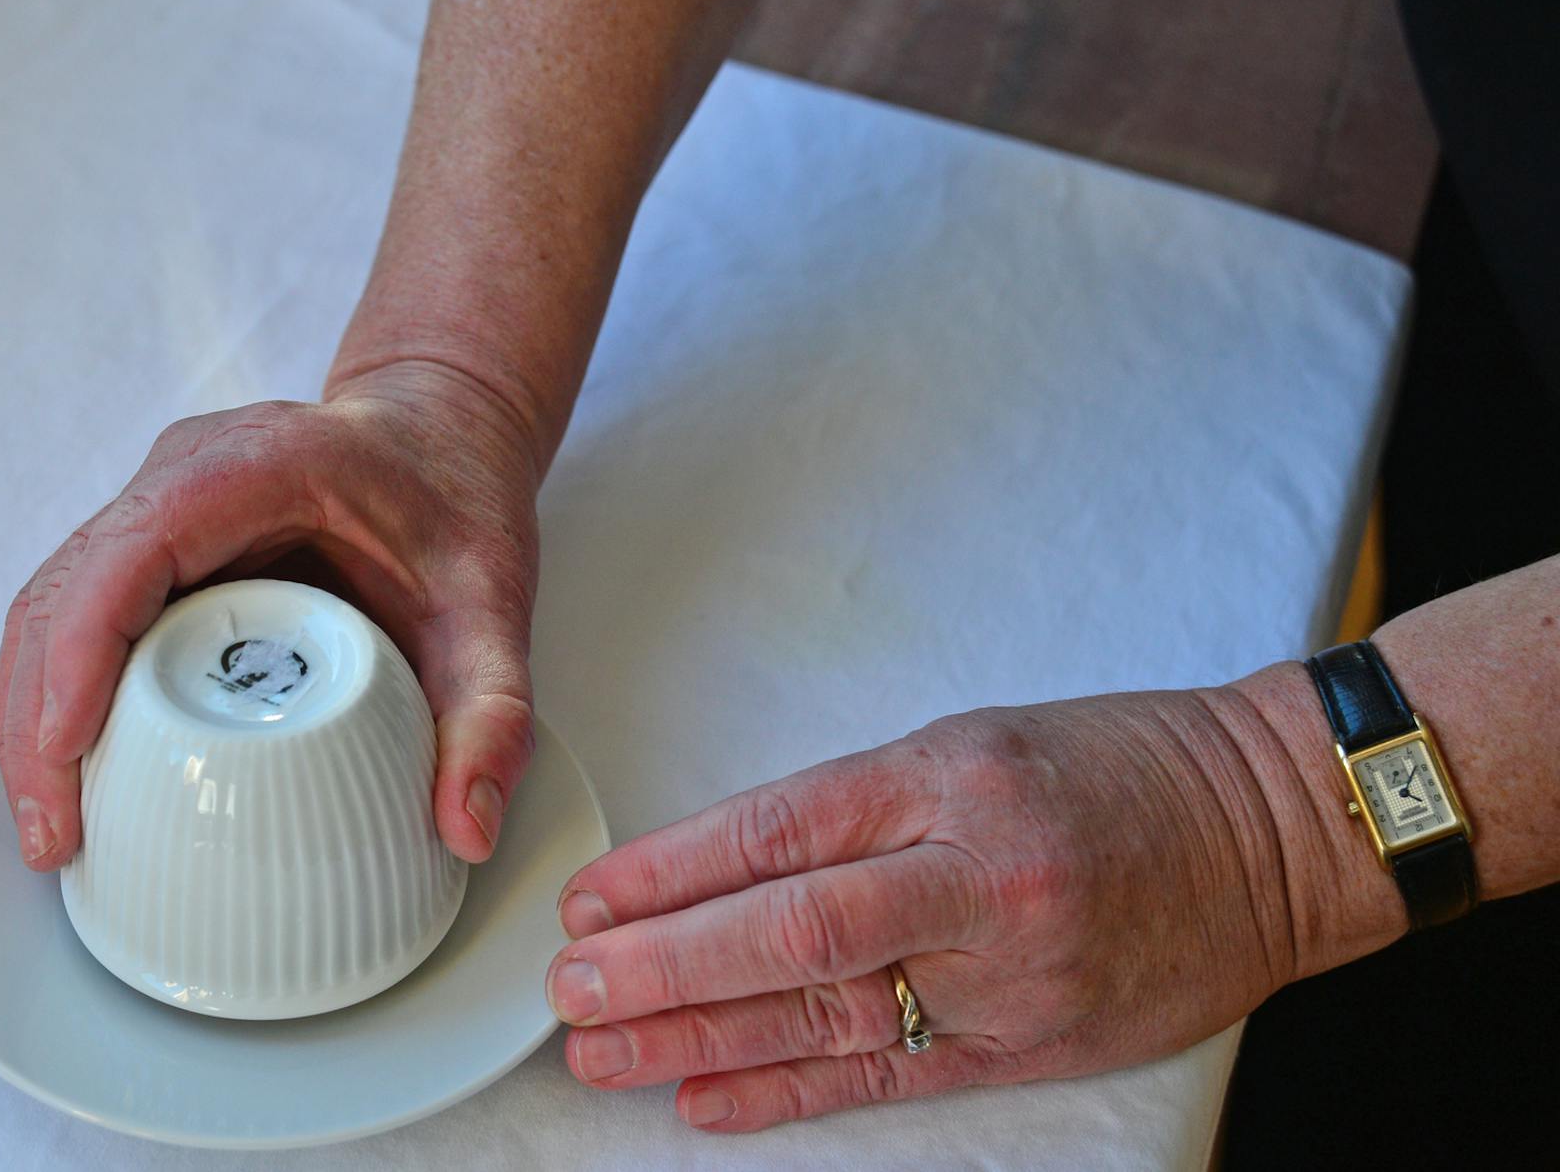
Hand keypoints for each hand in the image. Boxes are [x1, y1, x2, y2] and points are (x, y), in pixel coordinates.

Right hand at [0, 360, 543, 869]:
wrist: (438, 436)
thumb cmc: (455, 500)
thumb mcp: (496, 602)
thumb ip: (495, 711)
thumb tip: (467, 827)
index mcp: (256, 465)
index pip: (133, 551)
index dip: (81, 648)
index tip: (67, 746)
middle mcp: (182, 474)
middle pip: (63, 587)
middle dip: (36, 716)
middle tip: (52, 834)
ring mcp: (153, 506)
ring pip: (51, 604)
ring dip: (31, 716)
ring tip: (50, 830)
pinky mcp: (148, 547)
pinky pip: (77, 617)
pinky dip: (60, 699)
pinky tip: (73, 780)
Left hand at [544, 678, 1388, 1131]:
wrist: (1274, 828)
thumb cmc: (1116, 767)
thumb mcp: (976, 741)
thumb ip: (859, 807)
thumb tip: (721, 865)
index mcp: (946, 779)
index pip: (778, 833)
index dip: (669, 873)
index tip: (588, 900)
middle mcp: (969, 878)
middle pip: (787, 933)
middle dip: (662, 967)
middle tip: (569, 989)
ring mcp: (1004, 972)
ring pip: (825, 1016)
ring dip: (699, 1040)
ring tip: (603, 1055)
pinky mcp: (1032, 1045)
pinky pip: (891, 1076)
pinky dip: (790, 1093)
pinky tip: (706, 1102)